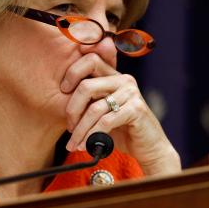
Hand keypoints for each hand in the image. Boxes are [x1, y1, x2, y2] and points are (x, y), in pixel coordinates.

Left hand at [61, 52, 180, 174]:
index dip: (72, 73)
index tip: (62, 91)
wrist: (148, 147)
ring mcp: (131, 92)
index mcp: (113, 75)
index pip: (90, 59)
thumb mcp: (101, 111)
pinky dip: (93, 136)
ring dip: (81, 130)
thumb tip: (60, 97)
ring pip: (94, 108)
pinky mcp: (136, 109)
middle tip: (69, 127)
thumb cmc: (122, 129)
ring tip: (74, 144)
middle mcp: (123, 79)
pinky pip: (106, 121)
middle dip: (72, 109)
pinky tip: (88, 146)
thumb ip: (88, 100)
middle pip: (86, 85)